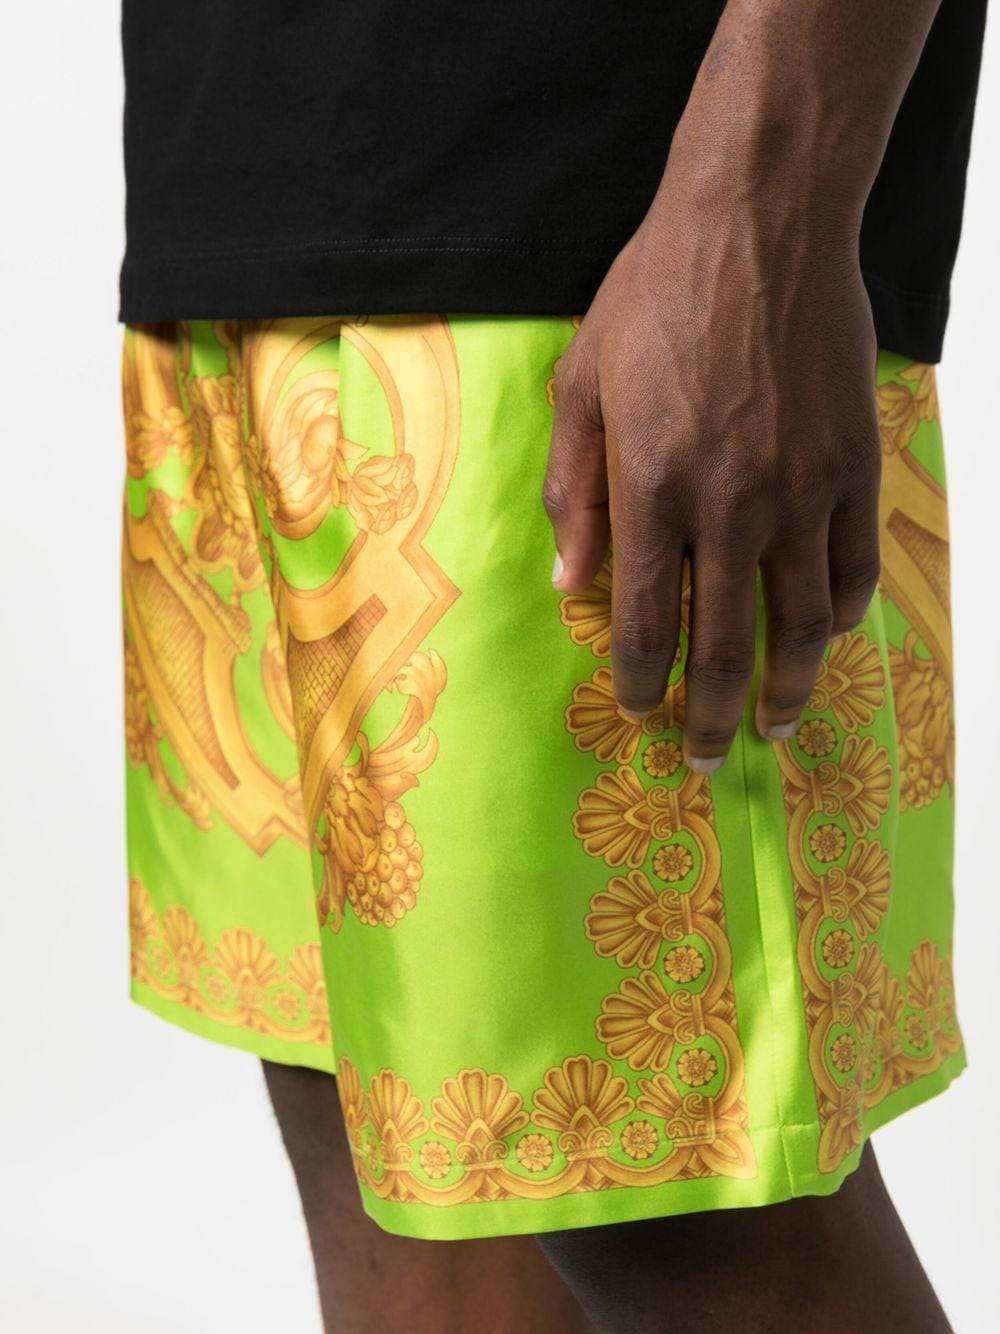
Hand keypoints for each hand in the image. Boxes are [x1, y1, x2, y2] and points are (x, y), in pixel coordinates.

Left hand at [542, 170, 881, 771]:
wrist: (760, 224)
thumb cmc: (656, 298)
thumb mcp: (580, 386)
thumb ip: (572, 493)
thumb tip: (568, 586)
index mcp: (651, 488)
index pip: (642, 619)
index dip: (639, 680)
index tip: (639, 711)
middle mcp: (729, 505)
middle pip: (724, 643)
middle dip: (711, 716)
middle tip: (705, 760)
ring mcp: (801, 491)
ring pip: (800, 624)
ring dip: (785, 688)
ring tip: (773, 726)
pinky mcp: (853, 469)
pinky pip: (853, 568)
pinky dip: (841, 619)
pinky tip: (825, 642)